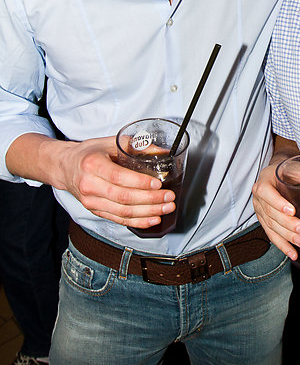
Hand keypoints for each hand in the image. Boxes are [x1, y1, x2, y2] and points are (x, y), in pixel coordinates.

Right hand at [7, 134, 175, 228]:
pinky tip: (153, 219)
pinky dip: (138, 222)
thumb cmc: (89, 153)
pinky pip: (118, 219)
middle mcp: (89, 185)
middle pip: (123, 197)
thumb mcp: (110, 142)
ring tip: (166, 208)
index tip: (158, 184)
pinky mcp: (95, 211)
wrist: (65, 167)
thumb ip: (137, 146)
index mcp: (93, 164)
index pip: (119, 177)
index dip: (140, 182)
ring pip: (122, 212)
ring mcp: (91, 201)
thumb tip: (164, 151)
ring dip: (148, 213)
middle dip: (150, 200)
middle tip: (169, 197)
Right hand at [253, 161, 299, 260]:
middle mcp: (260, 196)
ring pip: (272, 226)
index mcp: (267, 179)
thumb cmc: (291, 171)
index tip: (292, 211)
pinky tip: (293, 253)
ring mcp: (260, 210)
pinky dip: (283, 245)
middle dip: (289, 225)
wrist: (279, 172)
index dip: (277, 203)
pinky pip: (272, 235)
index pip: (266, 192)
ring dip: (287, 237)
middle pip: (271, 213)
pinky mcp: (265, 221)